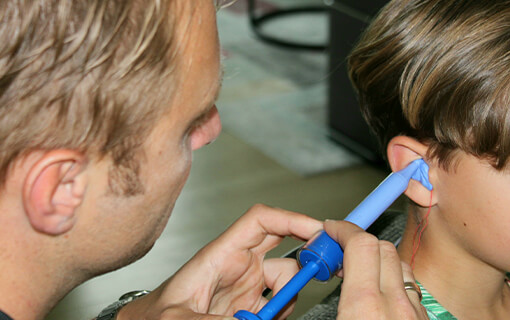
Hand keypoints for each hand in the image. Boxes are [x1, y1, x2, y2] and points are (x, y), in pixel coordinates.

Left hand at [118, 204, 322, 319]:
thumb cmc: (154, 316)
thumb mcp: (178, 318)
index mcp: (221, 254)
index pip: (261, 221)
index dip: (292, 219)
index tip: (318, 232)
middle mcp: (239, 264)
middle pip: (283, 242)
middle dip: (307, 247)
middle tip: (326, 262)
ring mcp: (247, 283)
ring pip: (286, 277)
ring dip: (292, 293)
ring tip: (271, 313)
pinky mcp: (251, 303)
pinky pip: (280, 300)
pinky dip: (284, 309)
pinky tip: (269, 318)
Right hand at [324, 220, 428, 319]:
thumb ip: (327, 297)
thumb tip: (292, 291)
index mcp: (364, 306)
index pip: (360, 244)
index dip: (343, 229)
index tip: (331, 229)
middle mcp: (394, 306)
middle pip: (382, 247)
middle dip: (358, 241)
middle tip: (339, 253)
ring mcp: (414, 313)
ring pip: (401, 266)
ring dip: (379, 261)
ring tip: (359, 275)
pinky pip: (412, 289)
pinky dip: (394, 284)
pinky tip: (379, 298)